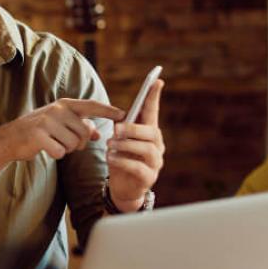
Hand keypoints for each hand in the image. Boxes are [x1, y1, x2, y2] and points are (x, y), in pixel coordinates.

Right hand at [0, 99, 124, 161]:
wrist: (10, 138)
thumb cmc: (39, 131)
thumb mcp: (60, 124)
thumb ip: (80, 126)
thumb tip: (98, 133)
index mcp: (65, 104)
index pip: (92, 106)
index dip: (109, 110)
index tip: (125, 114)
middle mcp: (57, 109)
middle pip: (84, 132)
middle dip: (78, 143)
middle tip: (66, 143)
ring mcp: (47, 121)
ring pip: (73, 144)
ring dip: (66, 149)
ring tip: (53, 143)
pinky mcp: (39, 135)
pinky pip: (60, 152)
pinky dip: (56, 154)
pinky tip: (46, 149)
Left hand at [108, 80, 164, 211]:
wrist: (122, 188)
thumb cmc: (121, 160)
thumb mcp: (119, 142)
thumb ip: (121, 129)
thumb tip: (119, 118)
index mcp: (149, 133)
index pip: (153, 112)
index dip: (154, 97)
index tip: (157, 80)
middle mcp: (157, 146)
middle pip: (151, 132)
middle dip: (133, 129)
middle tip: (115, 129)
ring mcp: (155, 162)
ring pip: (146, 149)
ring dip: (125, 145)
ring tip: (110, 146)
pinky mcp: (149, 178)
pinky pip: (137, 167)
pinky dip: (122, 161)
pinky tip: (111, 158)